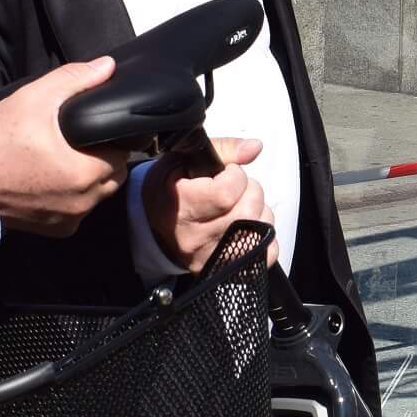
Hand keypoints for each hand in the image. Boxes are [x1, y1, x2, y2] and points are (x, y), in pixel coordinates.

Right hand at [0, 59, 128, 237]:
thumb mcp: (35, 99)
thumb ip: (74, 79)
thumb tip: (106, 66)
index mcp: (87, 174)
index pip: (122, 154)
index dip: (111, 139)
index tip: (94, 131)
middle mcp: (84, 203)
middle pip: (113, 177)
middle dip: (103, 160)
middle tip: (78, 143)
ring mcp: (69, 220)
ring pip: (96, 196)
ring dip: (88, 180)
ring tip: (64, 159)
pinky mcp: (54, 230)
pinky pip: (76, 212)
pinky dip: (70, 199)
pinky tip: (51, 181)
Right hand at [140, 135, 276, 271]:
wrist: (152, 226)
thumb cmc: (170, 190)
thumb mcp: (182, 160)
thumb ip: (221, 149)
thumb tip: (254, 147)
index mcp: (182, 206)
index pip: (227, 193)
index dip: (235, 176)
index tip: (227, 173)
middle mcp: (195, 237)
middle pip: (247, 212)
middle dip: (251, 192)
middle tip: (237, 189)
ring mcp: (210, 257)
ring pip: (259, 232)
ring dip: (260, 213)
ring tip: (241, 207)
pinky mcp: (222, 269)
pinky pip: (262, 255)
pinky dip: (264, 238)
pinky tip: (248, 227)